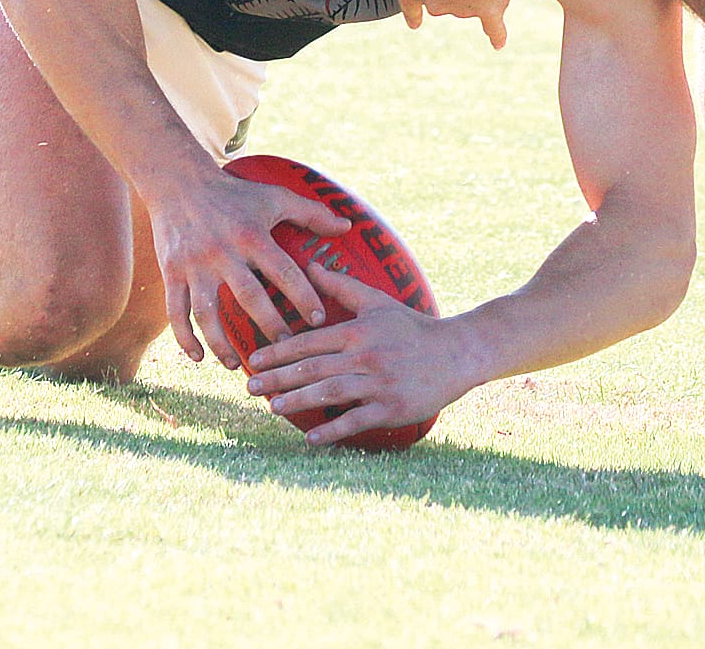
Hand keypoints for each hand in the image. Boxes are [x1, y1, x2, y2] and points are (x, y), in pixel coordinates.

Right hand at [147, 173, 349, 369]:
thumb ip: (311, 214)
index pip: (284, 271)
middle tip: (286, 347)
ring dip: (222, 343)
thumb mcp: (275, 197)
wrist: (180, 182)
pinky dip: (184, 337)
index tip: (317, 320)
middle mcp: (223, 252)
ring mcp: (195, 265)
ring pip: (208, 313)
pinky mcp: (172, 272)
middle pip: (249, 297)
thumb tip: (348, 228)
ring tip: (238, 365)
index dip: (303, 297)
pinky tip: (198, 358)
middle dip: (269, 326)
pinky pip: (176, 311)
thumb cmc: (235, 192)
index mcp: (252, 235)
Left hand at [244, 263, 474, 445]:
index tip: (253, 360)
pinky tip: (310, 438)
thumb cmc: (412, 327)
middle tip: (249, 387)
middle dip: (278, 378)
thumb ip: (341, 287)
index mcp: (359, 330)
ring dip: (299, 401)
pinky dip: (333, 430)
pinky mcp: (391, 407)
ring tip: (273, 408)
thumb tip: (312, 265)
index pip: (310, 341)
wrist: (456, 352)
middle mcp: (366, 356)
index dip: (279, 351)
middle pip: (313, 368)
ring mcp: (379, 383)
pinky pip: (356, 420)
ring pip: (330, 393)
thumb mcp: (377, 302)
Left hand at [364, 0, 521, 48]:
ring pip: (464, 8)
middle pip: (437, 5)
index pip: (409, 6)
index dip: (412, 13)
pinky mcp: (490, 11)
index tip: (414, 21)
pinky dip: (497, 36)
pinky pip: (494, 29)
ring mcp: (464, 10)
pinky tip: (498, 43)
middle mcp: (436, 5)